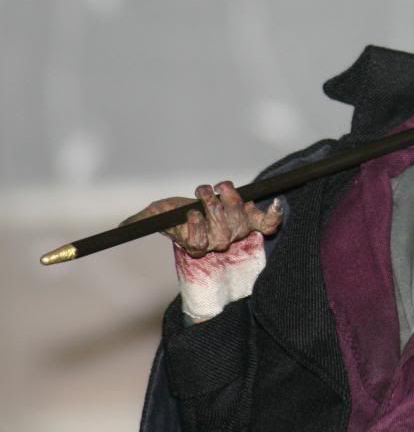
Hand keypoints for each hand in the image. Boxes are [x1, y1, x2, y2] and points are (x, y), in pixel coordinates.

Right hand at [127, 181, 282, 258]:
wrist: (209, 205)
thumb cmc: (181, 212)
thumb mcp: (159, 213)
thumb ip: (142, 219)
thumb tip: (120, 227)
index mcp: (197, 244)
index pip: (198, 242)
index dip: (196, 227)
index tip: (190, 213)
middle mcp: (220, 241)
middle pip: (222, 232)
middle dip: (213, 207)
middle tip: (205, 191)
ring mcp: (239, 232)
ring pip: (240, 222)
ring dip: (233, 201)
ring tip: (223, 187)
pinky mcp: (255, 220)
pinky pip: (268, 223)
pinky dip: (274, 214)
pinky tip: (276, 202)